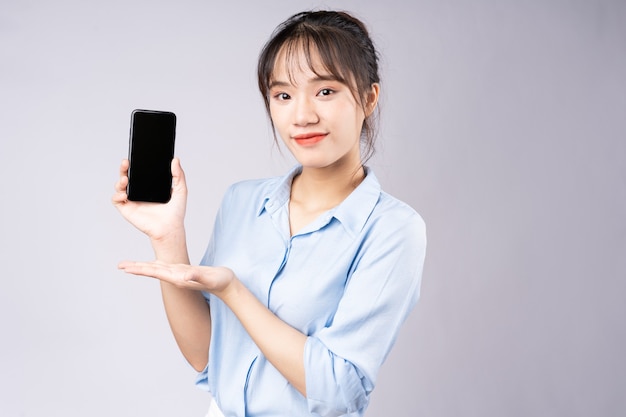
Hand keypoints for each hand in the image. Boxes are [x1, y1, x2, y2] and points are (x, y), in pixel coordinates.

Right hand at [112, 158, 186, 241]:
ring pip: (119, 187)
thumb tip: (176, 159)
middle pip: (126, 177)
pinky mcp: (127, 210)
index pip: (139, 172)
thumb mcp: (180, 190)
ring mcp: (132, 201)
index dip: (135, 164)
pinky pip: (116, 200)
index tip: (136, 156)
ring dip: (119, 181)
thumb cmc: (175, 212)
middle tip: (126, 162)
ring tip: (125, 179)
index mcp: (149, 187)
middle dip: (123, 168)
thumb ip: (178, 175)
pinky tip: (125, 194)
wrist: (170, 228)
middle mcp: (139, 192)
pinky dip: (117, 195)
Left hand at [118, 261, 236, 295]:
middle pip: (152, 271)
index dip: (141, 269)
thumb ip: (197, 276)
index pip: (155, 272)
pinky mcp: (183, 271)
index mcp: (178, 277)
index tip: (127, 268)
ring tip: (129, 265)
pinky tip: (151, 263)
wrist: (227, 286)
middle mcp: (176, 277)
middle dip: (136, 268)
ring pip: (156, 269)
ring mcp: (179, 275)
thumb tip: (184, 275)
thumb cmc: (220, 281)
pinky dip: (155, 264)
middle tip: (120, 266)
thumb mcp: (209, 277)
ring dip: (143, 267)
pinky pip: (165, 267)